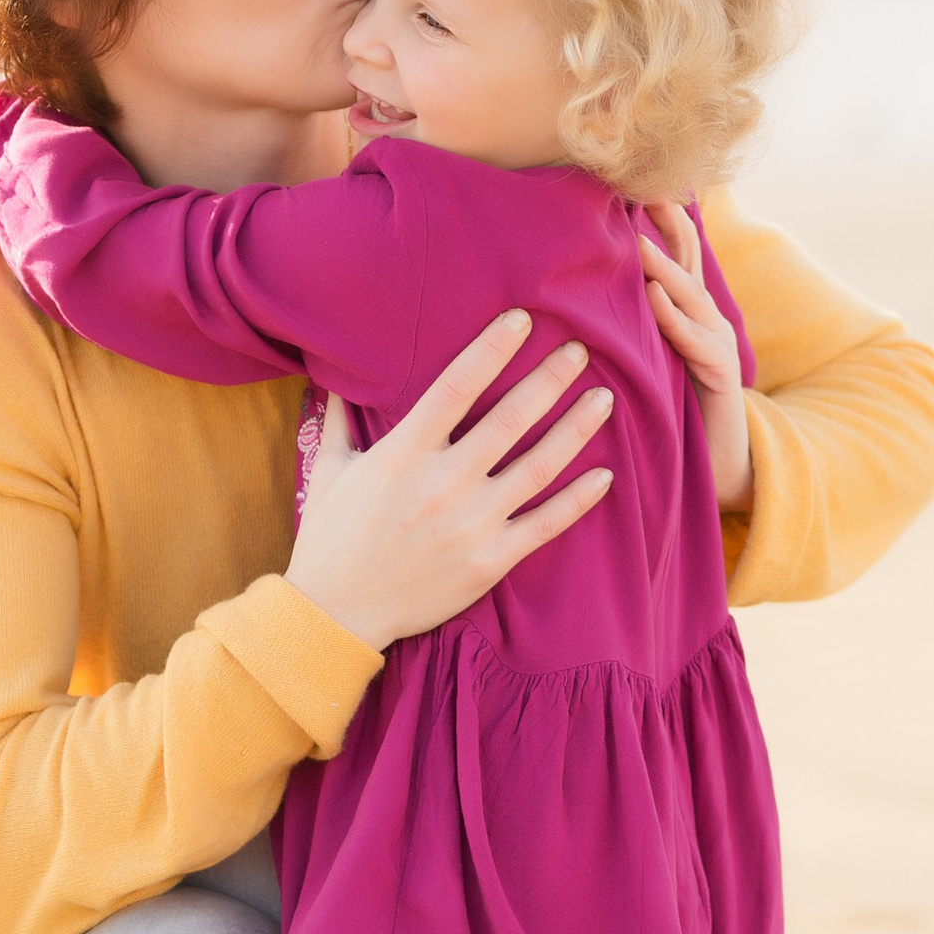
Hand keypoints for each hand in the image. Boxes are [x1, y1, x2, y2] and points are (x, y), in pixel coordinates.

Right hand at [285, 311, 615, 654]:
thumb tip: (338, 370)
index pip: (456, 388)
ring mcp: (471, 525)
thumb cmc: (330, 538)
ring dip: (575, 428)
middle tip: (580, 349)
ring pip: (539, 467)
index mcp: (402, 455)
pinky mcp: (490, 562)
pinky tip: (605, 474)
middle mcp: (442, 485)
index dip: (491, 349)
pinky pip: (546, 524)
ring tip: (603, 398)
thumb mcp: (328, 469)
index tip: (522, 319)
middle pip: (510, 419)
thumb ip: (341, 418)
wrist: (336, 614)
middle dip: (549, 379)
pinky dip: (579, 499)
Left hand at [640, 201, 754, 514]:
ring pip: (689, 296)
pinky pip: (695, 342)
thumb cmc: (674, 409)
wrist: (719, 462)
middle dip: (669, 223)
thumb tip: (580, 290)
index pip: (677, 251)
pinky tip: (654, 298)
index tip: (633, 181)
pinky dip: (675, 318)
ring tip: (634, 242)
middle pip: (689, 259)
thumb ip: (630, 323)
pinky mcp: (719, 375)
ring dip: (662, 267)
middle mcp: (706, 318)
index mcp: (688, 310)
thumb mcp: (649, 356)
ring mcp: (716, 343)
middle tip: (643, 186)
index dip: (660, 216)